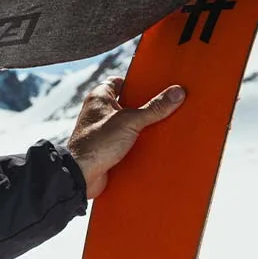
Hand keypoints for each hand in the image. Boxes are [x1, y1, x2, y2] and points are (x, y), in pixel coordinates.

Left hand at [65, 76, 185, 198]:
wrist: (80, 176)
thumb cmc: (96, 144)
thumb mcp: (130, 121)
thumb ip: (154, 108)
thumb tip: (177, 92)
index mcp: (99, 98)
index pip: (118, 81)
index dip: (134, 82)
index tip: (153, 83)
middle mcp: (98, 114)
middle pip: (126, 104)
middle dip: (143, 107)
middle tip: (164, 105)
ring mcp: (102, 133)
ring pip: (126, 125)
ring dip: (141, 128)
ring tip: (163, 125)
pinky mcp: (106, 150)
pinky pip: (125, 143)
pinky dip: (136, 145)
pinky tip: (152, 146)